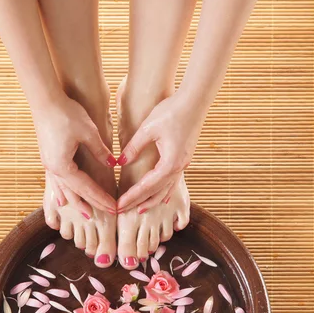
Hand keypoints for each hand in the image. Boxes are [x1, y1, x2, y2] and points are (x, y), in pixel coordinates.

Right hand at [33, 94, 116, 212]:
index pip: (86, 187)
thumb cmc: (66, 113)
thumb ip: (100, 151)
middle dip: (92, 204)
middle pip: (75, 192)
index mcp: (63, 166)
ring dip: (76, 202)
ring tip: (85, 214)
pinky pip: (57, 181)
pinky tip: (62, 199)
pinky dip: (63, 192)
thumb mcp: (88, 132)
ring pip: (64, 189)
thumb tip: (112, 164)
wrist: (44, 99)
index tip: (114, 208)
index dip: (101, 198)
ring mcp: (48, 164)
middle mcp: (53, 169)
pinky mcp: (48, 157)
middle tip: (107, 214)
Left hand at [116, 92, 204, 211]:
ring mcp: (183, 164)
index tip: (118, 206)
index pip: (147, 186)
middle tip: (122, 211)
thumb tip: (120, 162)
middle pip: (156, 192)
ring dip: (152, 200)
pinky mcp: (184, 158)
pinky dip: (164, 191)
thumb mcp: (148, 129)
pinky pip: (173, 181)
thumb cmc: (171, 111)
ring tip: (140, 210)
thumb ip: (133, 147)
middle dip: (139, 202)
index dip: (132, 197)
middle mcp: (178, 167)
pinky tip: (161, 197)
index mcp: (170, 163)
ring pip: (166, 189)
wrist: (195, 100)